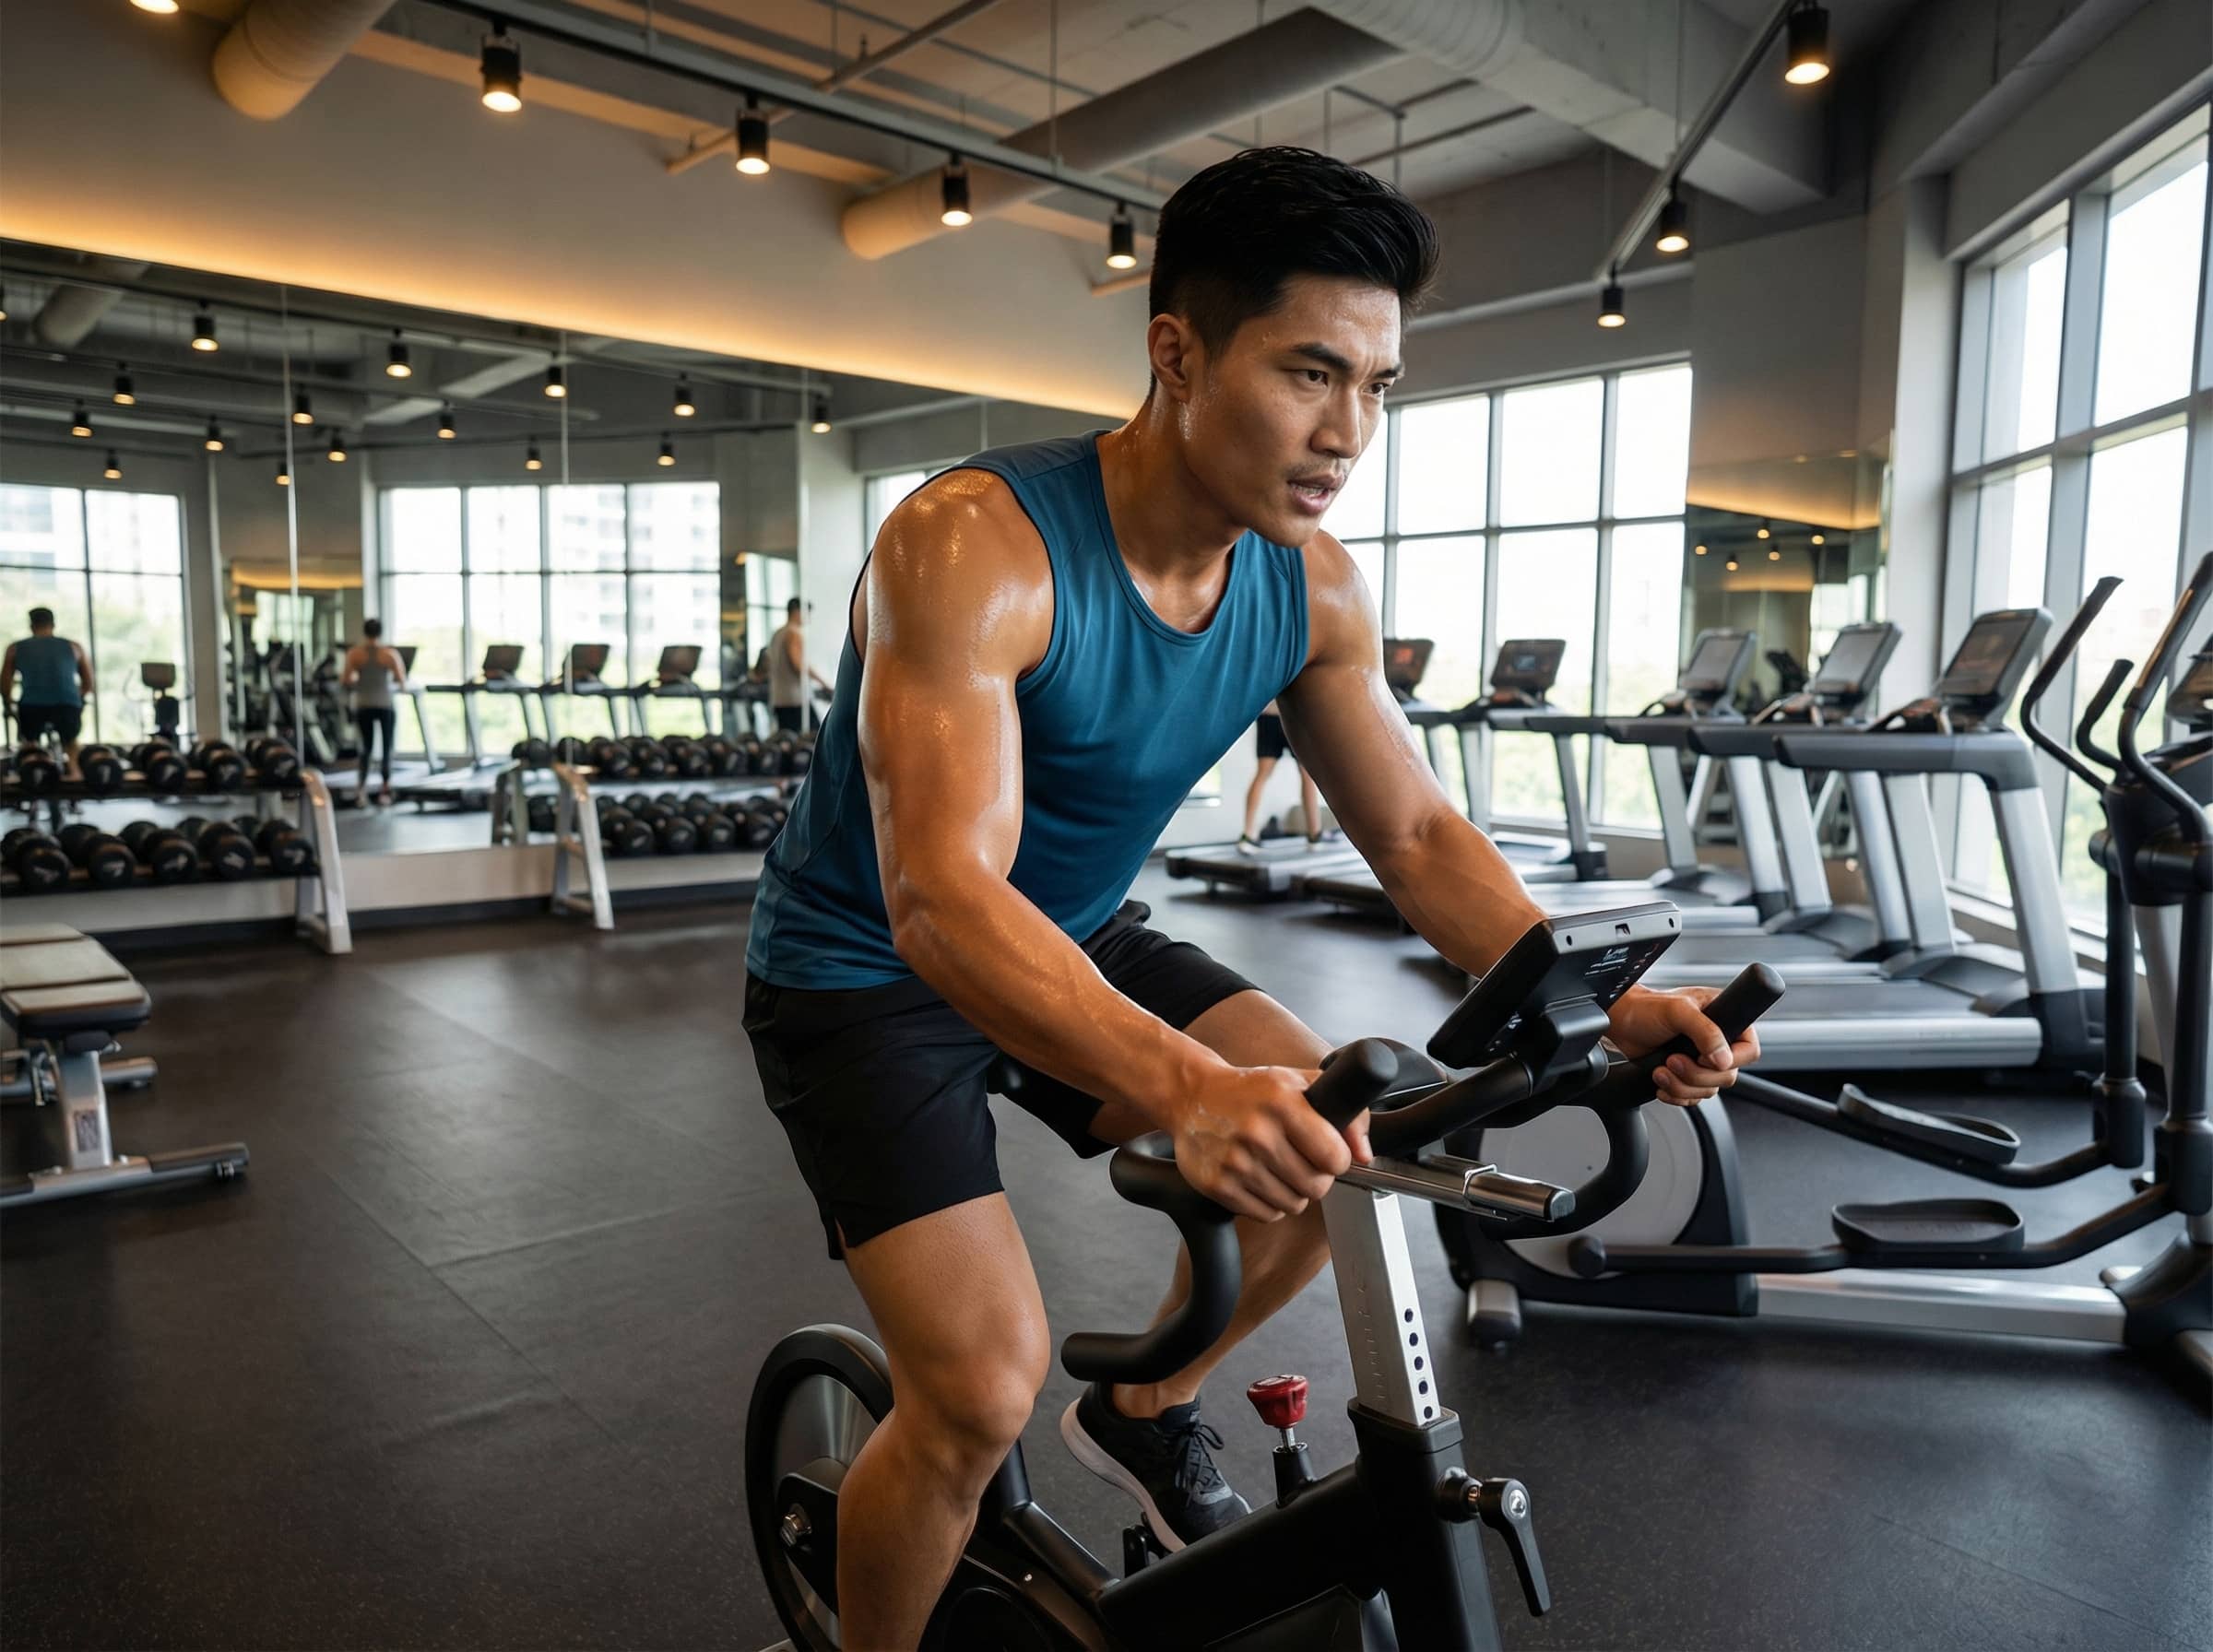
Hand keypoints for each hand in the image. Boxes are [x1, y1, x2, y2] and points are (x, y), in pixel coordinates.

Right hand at [1166, 1062, 1372, 1220]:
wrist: (1192, 1097)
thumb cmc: (1252, 1091)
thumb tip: (1364, 1155)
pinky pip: (1266, 1214)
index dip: (1337, 1159)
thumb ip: (1345, 1113)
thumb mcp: (1299, 1084)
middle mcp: (1257, 1133)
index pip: (1335, 1157)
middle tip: (1302, 1161)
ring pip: (1294, 1205)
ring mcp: (1235, 1162)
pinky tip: (1259, 1179)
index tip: (1327, 1152)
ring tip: (1277, 1168)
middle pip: (1317, 1186)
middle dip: (1317, 1178)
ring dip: (1293, 1192)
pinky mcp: (1218, 1186)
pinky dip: (1269, 1203)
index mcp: (1282, 1103)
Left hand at [1605, 984, 1759, 1104]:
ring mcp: (1701, 1060)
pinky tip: (1660, 1082)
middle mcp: (1717, 1041)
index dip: (1729, 1060)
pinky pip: (1693, 1098)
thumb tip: (1724, 1059)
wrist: (1620, 1023)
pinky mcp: (1686, 1075)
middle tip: (1673, 1061)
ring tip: (1661, 1070)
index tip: (1701, 1056)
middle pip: (1727, 1076)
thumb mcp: (1678, 1011)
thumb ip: (1705, 1031)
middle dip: (1696, 1075)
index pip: (1748, 1050)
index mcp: (1724, 1018)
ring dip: (1682, 1086)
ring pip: (1709, 1090)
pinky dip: (1676, 1095)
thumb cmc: (1645, 1008)